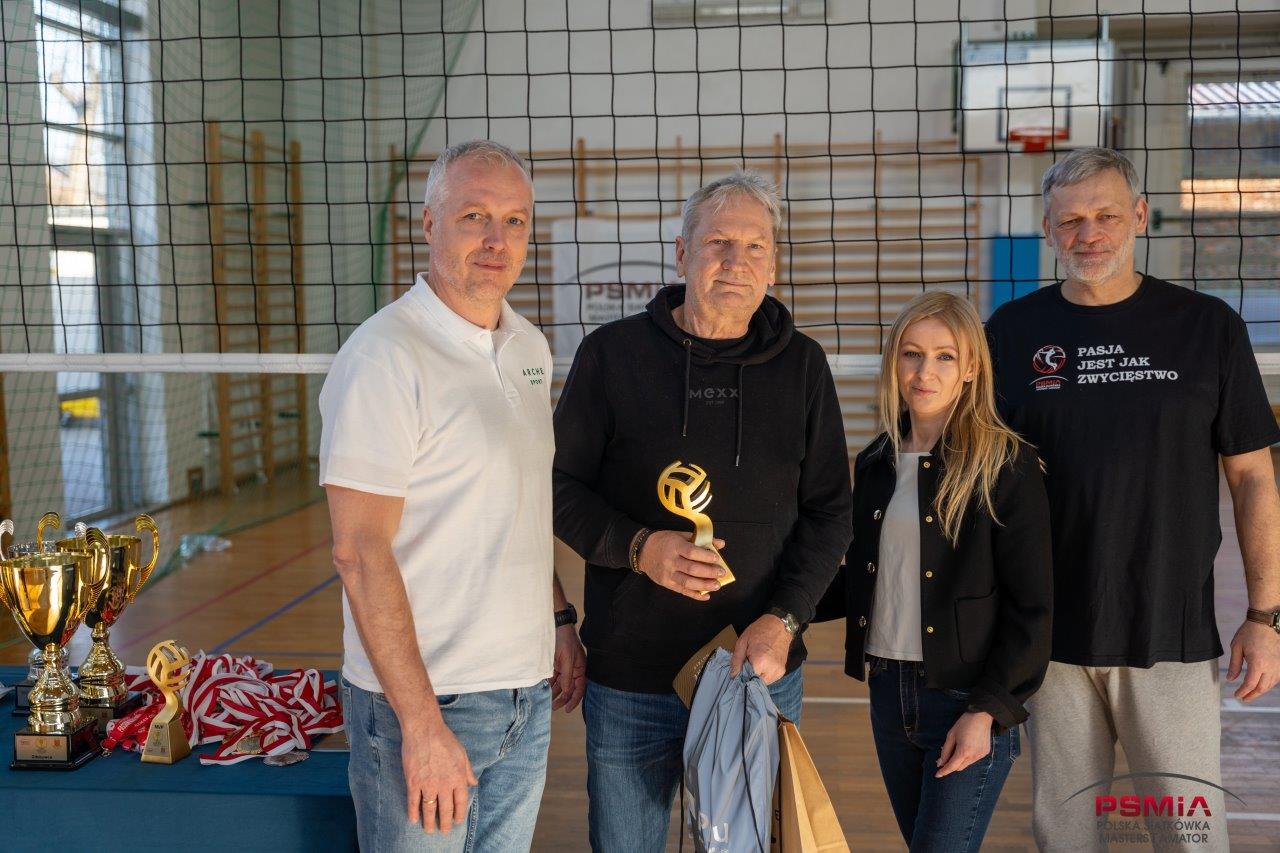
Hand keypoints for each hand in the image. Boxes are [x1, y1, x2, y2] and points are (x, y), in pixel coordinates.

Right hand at [403, 716, 478, 833]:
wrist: (424, 730)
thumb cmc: (444, 739)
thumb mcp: (462, 753)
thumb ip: (468, 770)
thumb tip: (474, 783)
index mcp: (458, 777)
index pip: (461, 802)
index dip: (459, 814)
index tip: (458, 821)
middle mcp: (444, 784)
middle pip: (446, 809)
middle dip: (445, 823)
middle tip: (444, 831)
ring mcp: (428, 784)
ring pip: (429, 809)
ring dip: (429, 822)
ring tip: (429, 830)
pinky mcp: (413, 782)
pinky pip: (413, 802)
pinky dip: (413, 812)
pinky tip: (413, 820)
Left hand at [552, 624, 586, 712]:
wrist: (556, 626)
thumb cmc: (565, 641)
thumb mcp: (567, 659)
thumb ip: (567, 676)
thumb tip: (568, 692)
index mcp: (580, 669)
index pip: (579, 689)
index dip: (574, 700)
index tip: (566, 710)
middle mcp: (573, 670)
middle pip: (569, 689)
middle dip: (562, 699)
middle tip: (553, 707)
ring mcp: (564, 668)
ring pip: (560, 685)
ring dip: (554, 693)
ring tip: (547, 701)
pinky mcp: (556, 665)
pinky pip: (553, 679)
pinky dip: (549, 685)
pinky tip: (544, 691)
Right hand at [637, 530, 726, 600]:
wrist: (643, 551)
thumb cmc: (665, 541)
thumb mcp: (681, 535)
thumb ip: (701, 540)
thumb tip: (721, 543)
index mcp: (675, 546)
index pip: (691, 552)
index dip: (705, 556)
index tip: (717, 559)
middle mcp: (671, 561)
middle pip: (692, 569)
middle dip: (709, 572)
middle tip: (721, 573)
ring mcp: (668, 574)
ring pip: (687, 582)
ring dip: (704, 585)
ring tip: (716, 586)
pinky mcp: (666, 583)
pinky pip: (682, 591)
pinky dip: (695, 595)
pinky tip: (706, 595)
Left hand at [729, 614, 793, 683]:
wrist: (779, 625)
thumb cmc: (759, 631)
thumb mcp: (742, 642)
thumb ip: (737, 660)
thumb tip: (733, 676)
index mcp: (760, 662)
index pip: (747, 679)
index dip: (741, 676)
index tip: (739, 671)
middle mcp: (771, 670)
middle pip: (755, 682)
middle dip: (749, 677)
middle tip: (747, 664)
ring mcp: (779, 672)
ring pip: (763, 682)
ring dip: (757, 676)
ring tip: (755, 663)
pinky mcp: (782, 671)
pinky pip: (770, 679)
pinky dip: (764, 674)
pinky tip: (762, 664)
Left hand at [935, 710, 992, 777]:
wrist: (982, 716)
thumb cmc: (964, 724)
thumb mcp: (951, 735)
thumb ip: (945, 751)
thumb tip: (940, 763)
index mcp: (963, 752)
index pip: (951, 766)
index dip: (944, 771)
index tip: (937, 774)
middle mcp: (973, 756)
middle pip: (959, 767)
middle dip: (951, 765)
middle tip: (945, 757)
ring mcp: (980, 756)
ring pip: (966, 764)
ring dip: (960, 761)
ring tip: (957, 749)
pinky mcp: (985, 753)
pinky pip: (973, 759)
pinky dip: (968, 757)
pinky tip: (967, 747)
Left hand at [1228, 619, 1279, 701]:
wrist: (1266, 622)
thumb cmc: (1249, 633)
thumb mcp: (1236, 647)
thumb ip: (1234, 665)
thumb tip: (1230, 680)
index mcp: (1258, 664)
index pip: (1250, 684)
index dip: (1243, 692)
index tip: (1237, 696)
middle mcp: (1270, 667)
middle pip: (1262, 688)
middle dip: (1252, 695)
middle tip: (1243, 699)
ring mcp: (1278, 666)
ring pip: (1270, 685)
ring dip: (1260, 691)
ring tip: (1250, 693)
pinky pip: (1276, 679)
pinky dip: (1268, 685)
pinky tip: (1261, 685)